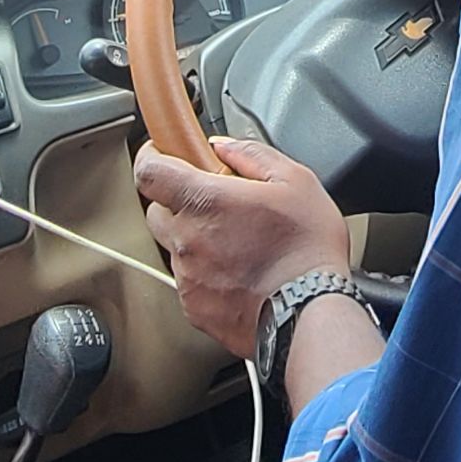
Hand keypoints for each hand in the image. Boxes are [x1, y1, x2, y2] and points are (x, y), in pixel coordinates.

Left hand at [134, 136, 350, 359]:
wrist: (311, 314)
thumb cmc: (308, 249)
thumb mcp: (295, 181)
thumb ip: (251, 154)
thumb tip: (223, 147)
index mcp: (206, 202)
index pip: (149, 172)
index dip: (150, 157)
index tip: (160, 153)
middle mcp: (187, 240)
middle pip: (158, 210)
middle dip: (178, 201)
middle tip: (213, 202)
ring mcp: (188, 277)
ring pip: (174, 247)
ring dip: (194, 239)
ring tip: (236, 243)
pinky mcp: (194, 308)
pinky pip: (187, 280)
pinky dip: (204, 272)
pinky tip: (238, 272)